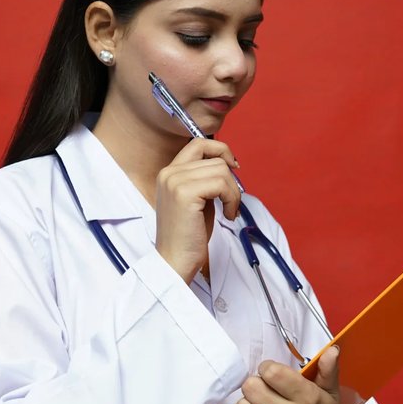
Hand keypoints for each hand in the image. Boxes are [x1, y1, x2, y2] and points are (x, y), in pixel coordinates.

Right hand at [155, 138, 240, 281]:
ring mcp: (175, 181)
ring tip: (229, 211)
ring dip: (233, 192)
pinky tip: (227, 215)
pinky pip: (221, 184)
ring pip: (221, 170)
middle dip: (231, 180)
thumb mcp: (196, 199)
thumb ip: (205, 179)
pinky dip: (232, 199)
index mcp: (169, 172)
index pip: (198, 143)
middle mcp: (169, 173)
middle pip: (214, 158)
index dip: (220, 150)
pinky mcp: (185, 193)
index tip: (233, 166)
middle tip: (232, 202)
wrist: (175, 260)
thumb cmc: (189, 235)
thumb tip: (228, 163)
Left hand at [231, 347, 349, 403]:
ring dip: (247, 403)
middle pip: (251, 388)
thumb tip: (332, 349)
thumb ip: (328, 370)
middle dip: (255, 384)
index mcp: (307, 398)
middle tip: (265, 390)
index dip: (267, 368)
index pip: (272, 373)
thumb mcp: (330, 393)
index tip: (272, 374)